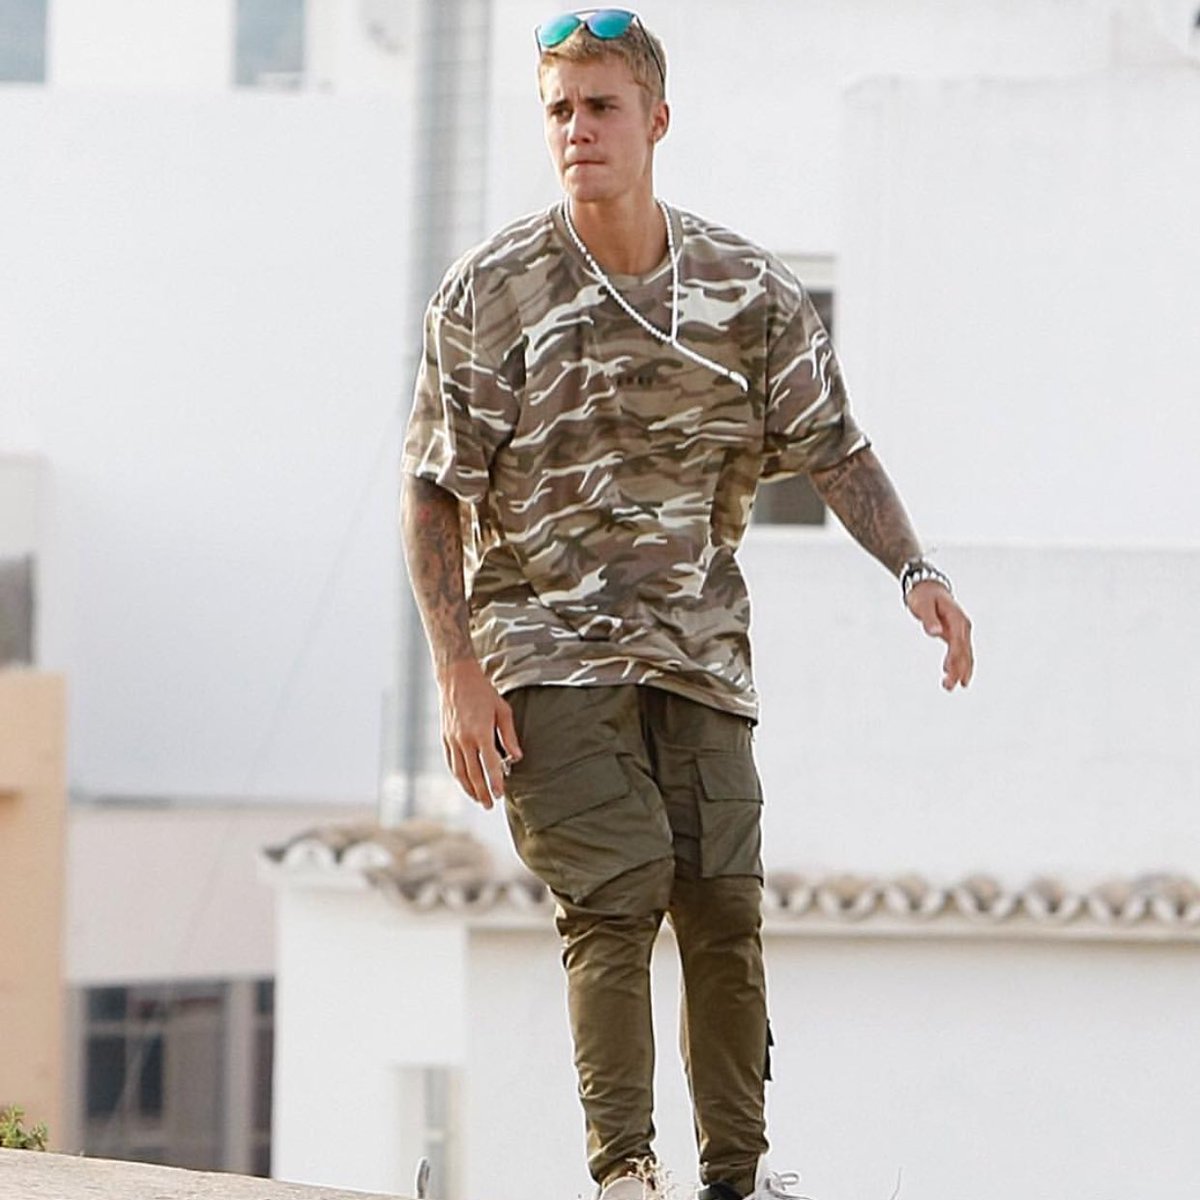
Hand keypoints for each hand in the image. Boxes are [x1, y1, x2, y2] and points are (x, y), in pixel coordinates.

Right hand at [437, 659, 522, 808]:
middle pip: (473, 773)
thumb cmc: (483, 692)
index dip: (495, 782)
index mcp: (481, 732)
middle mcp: (464, 739)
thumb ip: (509, 736)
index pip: (489, 764)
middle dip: (482, 792)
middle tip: (490, 805)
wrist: (456, 678)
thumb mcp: (502, 710)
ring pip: (460, 772)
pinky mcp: (445, 738)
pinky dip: (458, 776)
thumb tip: (517, 757)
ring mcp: (452, 740)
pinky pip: (451, 763)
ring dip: (469, 788)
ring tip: (478, 800)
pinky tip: (465, 783)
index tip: (500, 795)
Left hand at [906, 582, 973, 690]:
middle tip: (948, 686)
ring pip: (964, 655)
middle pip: (964, 652)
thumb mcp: (923, 605)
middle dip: (958, 670)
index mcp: (957, 619)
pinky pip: (960, 653)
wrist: (928, 586)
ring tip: (949, 686)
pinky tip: (953, 676)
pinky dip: (958, 665)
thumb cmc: (924, 595)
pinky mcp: (955, 635)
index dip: (954, 657)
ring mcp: (960, 631)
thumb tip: (935, 632)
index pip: (958, 642)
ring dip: (959, 671)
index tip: (948, 670)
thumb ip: (929, 619)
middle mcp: (962, 626)